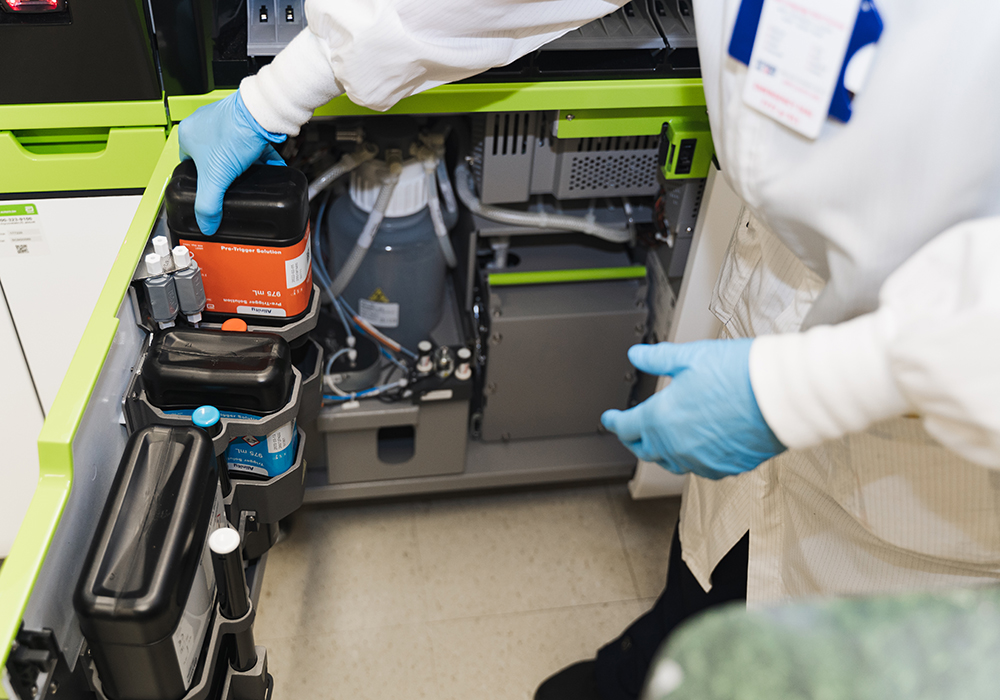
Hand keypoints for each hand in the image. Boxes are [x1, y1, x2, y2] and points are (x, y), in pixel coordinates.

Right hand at [177, 91, 286, 234]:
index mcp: (188, 135)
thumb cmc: (235, 133)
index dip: (199, 180)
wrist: (261, 115)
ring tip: (248, 180)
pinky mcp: (247, 123)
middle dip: (223, 174)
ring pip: (233, 153)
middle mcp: (204, 125)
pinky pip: (253, 147)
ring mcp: (226, 123)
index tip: (209, 189)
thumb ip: (208, 205)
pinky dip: (261, 160)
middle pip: (211, 160)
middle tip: (231, 185)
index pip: (188, 165)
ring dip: (243, 167)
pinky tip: (269, 171)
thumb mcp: (215, 178)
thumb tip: (206, 224)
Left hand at [601, 340, 784, 478]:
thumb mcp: (692, 357)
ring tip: (660, 442)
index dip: (614, 422)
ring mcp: (702, 460)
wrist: (783, 395)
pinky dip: (691, 459)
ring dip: (661, 452)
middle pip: (645, 449)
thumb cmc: (741, 374)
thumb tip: (637, 355)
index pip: (627, 427)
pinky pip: (700, 468)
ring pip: (671, 462)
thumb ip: (659, 359)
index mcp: (662, 418)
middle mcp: (677, 445)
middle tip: (630, 432)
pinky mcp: (726, 467)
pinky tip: (696, 448)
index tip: (609, 419)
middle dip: (634, 439)